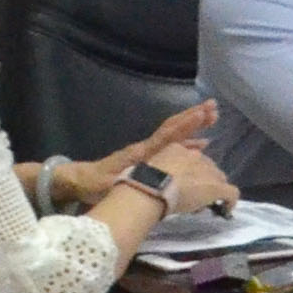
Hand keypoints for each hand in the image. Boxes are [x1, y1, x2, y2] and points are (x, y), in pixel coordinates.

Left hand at [56, 103, 220, 212]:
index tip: (201, 114)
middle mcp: (147, 148)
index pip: (166, 136)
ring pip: (174, 134)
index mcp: (141, 153)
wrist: (79, 180)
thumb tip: (141, 179)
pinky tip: (202, 144)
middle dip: (193, 117)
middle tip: (213, 106)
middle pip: (173, 128)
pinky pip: (172, 146)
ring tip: (213, 115)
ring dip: (193, 124)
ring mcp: (148, 151)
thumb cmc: (94, 184)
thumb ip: (125, 181)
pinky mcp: (148, 157)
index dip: (184, 126)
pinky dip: (188, 141)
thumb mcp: (108, 185)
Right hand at [124, 145, 231, 220]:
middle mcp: (195, 156)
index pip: (192, 159)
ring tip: (204, 205)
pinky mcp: (216, 187)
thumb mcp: (147, 169)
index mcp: (176, 149)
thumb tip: (159, 181)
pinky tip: (227, 210)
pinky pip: (231, 193)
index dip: (190, 173)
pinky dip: (231, 201)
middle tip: (193, 197)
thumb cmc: (141, 181)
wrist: (150, 188)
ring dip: (213, 191)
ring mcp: (207, 171)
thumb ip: (156, 170)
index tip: (184, 185)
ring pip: (219, 179)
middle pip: (208, 168)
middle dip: (203, 181)